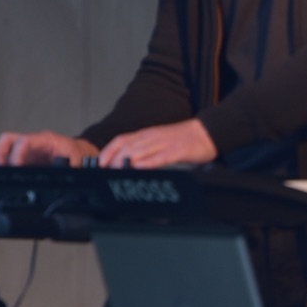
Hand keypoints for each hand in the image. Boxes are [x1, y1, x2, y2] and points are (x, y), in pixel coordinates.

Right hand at [0, 130, 97, 166]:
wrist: (83, 156)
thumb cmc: (80, 154)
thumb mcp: (80, 157)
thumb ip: (74, 162)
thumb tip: (71, 169)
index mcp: (44, 140)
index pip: (23, 141)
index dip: (16, 153)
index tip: (15, 166)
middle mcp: (32, 144)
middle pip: (7, 141)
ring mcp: (27, 152)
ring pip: (4, 151)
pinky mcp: (25, 162)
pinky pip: (9, 162)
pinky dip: (4, 169)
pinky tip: (5, 179)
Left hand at [97, 119, 217, 169]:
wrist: (207, 132)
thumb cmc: (185, 139)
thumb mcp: (160, 142)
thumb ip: (146, 151)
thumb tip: (130, 164)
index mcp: (147, 134)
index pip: (121, 140)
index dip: (107, 151)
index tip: (98, 164)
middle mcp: (152, 137)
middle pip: (126, 147)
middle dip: (112, 161)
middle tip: (104, 173)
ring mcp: (164, 144)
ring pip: (138, 152)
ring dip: (124, 163)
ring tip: (115, 173)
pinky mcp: (176, 151)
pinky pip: (158, 157)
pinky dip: (146, 164)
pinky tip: (138, 170)